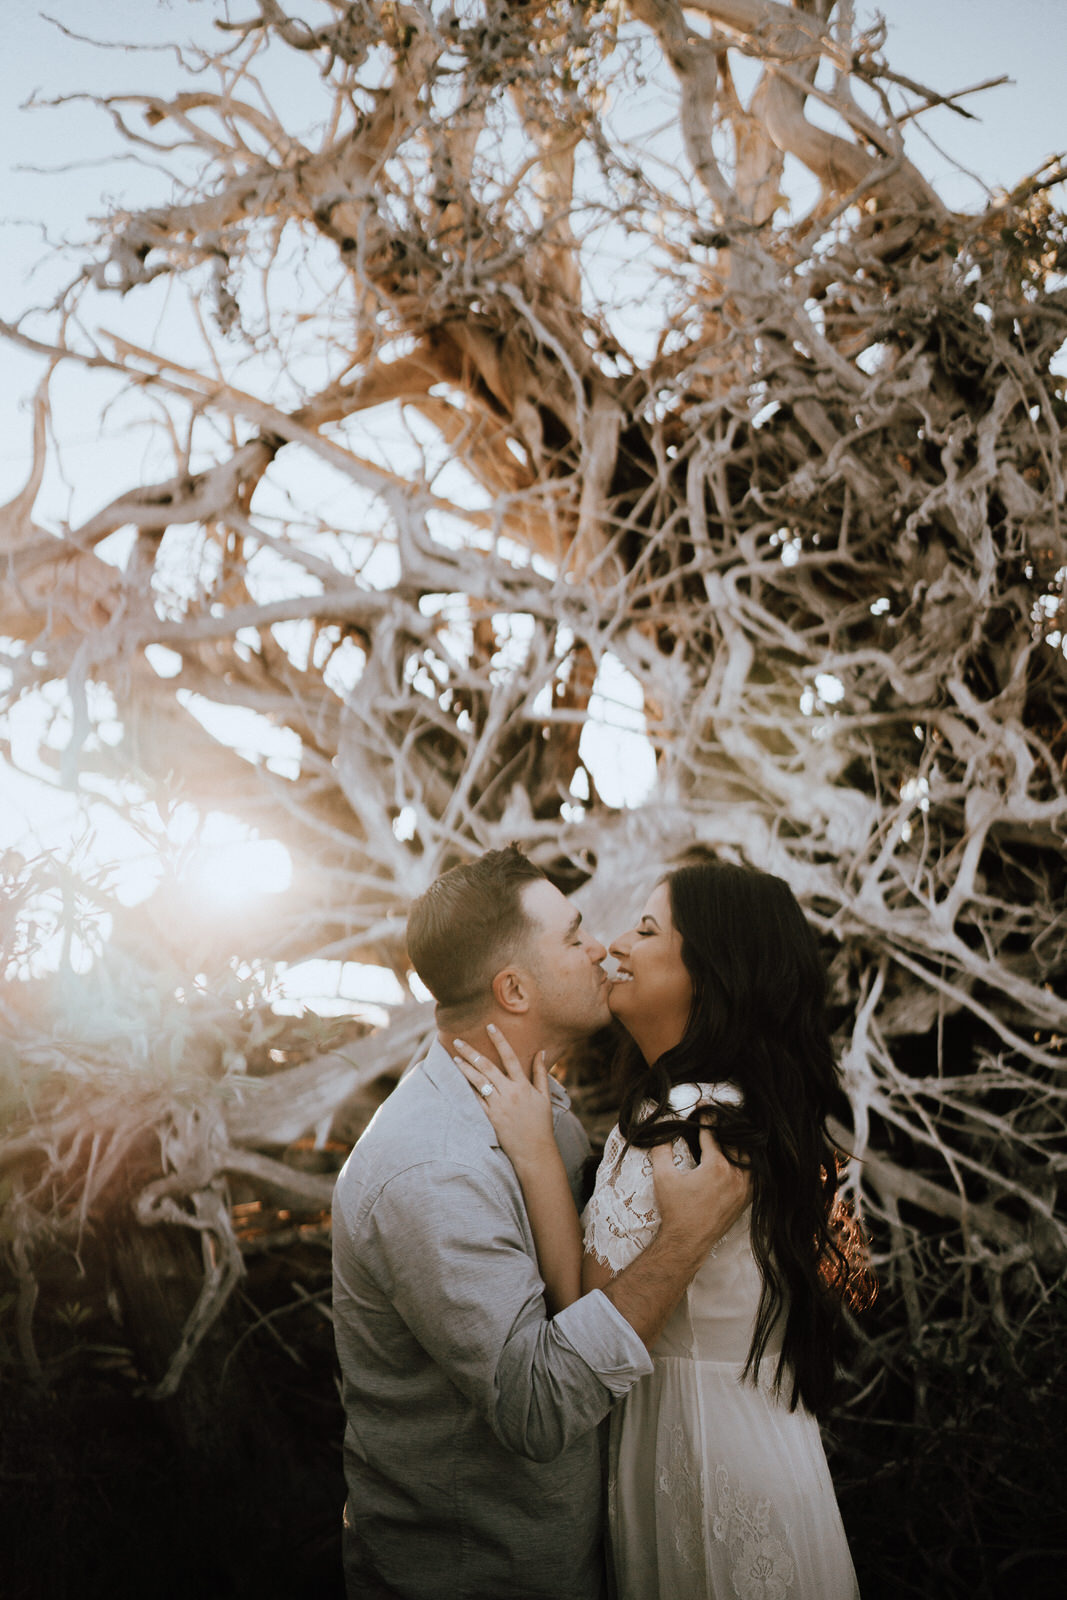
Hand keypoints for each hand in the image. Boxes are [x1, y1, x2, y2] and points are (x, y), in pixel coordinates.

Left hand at [451, 1025, 554, 1168]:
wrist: (535, 1151)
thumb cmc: (541, 1123)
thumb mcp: (544, 1096)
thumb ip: (541, 1073)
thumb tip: (542, 1052)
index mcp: (523, 1085)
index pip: (510, 1056)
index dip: (499, 1040)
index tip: (489, 1026)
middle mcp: (510, 1093)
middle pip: (487, 1067)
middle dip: (471, 1052)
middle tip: (458, 1040)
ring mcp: (499, 1105)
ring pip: (478, 1082)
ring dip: (465, 1068)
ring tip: (454, 1057)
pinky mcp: (490, 1118)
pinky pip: (476, 1101)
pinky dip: (467, 1090)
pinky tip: (458, 1080)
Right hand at [651, 1127, 749, 1250]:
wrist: (687, 1242)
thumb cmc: (674, 1210)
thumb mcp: (663, 1177)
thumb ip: (661, 1149)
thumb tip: (662, 1130)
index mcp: (716, 1166)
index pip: (713, 1132)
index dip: (706, 1117)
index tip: (702, 1106)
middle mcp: (736, 1174)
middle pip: (734, 1140)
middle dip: (724, 1127)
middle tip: (716, 1117)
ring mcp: (745, 1187)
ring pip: (748, 1155)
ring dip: (738, 1143)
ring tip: (727, 1134)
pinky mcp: (747, 1198)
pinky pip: (754, 1173)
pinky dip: (747, 1162)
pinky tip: (738, 1156)